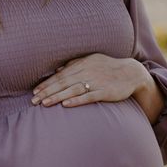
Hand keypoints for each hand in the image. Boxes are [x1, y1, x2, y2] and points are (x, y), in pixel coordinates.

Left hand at [31, 54, 148, 107]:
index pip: (60, 75)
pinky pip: (89, 96)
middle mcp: (87, 72)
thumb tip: (57, 70)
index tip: (35, 91)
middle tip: (34, 100)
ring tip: (45, 103)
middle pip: (63, 82)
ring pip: (73, 89)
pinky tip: (66, 105)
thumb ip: (74, 65)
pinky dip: (77, 100)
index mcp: (82, 64)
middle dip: (47, 91)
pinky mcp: (105, 92)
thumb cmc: (108, 67)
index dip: (47, 83)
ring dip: (57, 96)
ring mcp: (96, 82)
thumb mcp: (92, 61)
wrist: (131, 73)